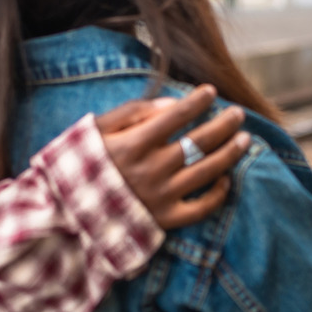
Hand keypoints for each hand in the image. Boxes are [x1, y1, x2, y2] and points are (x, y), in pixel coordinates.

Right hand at [96, 85, 249, 229]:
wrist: (65, 214)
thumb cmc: (81, 164)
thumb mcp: (96, 131)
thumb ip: (134, 113)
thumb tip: (174, 102)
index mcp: (132, 145)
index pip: (175, 116)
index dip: (197, 101)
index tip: (211, 91)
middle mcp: (151, 170)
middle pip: (199, 142)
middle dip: (224, 124)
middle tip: (238, 113)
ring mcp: (161, 197)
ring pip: (207, 171)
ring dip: (231, 153)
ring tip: (245, 138)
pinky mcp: (166, 221)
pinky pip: (201, 208)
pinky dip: (218, 193)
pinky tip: (226, 178)